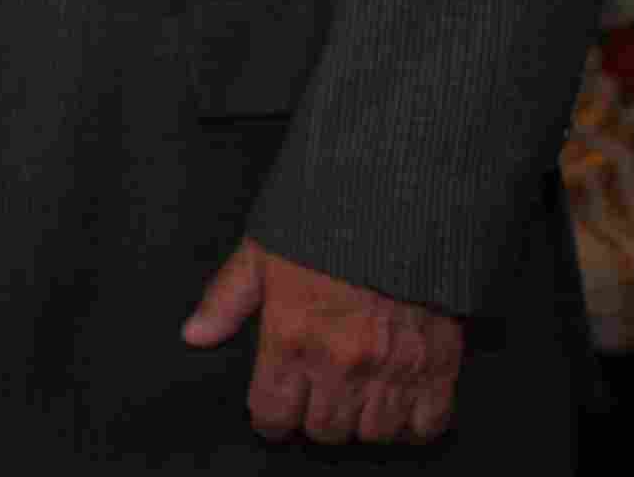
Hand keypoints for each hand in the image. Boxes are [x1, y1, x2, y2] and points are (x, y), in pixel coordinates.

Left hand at [178, 237, 463, 445]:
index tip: (275, 405)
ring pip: (372, 433)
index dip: (270, 415)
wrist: (401, 199)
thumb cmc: (325, 222)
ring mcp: (393, 369)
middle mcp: (340, 363)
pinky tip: (400, 401)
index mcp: (292, 336)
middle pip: (323, 430)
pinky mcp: (439, 367)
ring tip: (358, 394)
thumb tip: (194, 335)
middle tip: (319, 391)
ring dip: (363, 419)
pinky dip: (413, 422)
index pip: (272, 414)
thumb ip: (228, 298)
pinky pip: (425, 426)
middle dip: (315, 415)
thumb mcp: (263, 250)